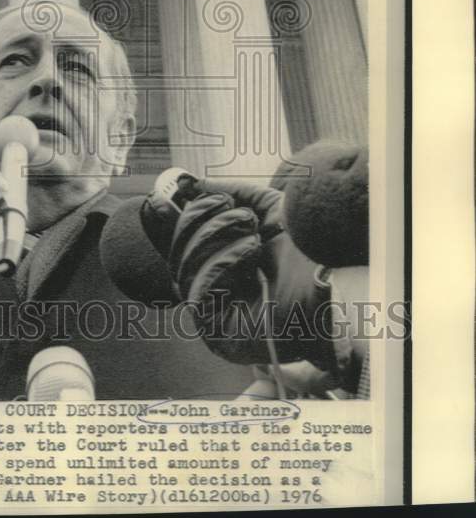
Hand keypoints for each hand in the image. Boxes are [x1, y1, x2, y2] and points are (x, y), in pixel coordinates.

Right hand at [168, 179, 337, 370]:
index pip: (181, 240)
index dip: (186, 216)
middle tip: (241, 214)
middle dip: (203, 222)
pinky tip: (249, 254)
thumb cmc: (306, 255)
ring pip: (184, 268)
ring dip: (216, 239)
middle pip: (178, 252)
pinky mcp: (217, 334)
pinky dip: (221, 264)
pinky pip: (198, 294)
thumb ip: (234, 193)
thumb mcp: (268, 209)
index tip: (197, 196)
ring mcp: (212, 315)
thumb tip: (195, 183)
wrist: (338, 290)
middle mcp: (210, 290)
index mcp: (217, 262)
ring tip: (253, 236)